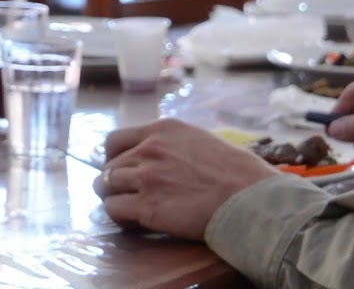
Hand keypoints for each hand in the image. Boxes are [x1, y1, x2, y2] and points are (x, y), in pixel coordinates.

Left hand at [93, 118, 277, 239]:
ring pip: (103, 186)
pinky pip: (113, 209)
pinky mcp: (147, 206)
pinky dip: (119, 217)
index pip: (115, 139)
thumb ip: (174, 145)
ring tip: (131, 210)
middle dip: (115, 182)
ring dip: (114, 199)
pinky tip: (135, 223)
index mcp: (163, 130)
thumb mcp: (202, 140)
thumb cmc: (239, 172)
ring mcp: (146, 177)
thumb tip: (166, 158)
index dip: (113, 157)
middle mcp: (149, 149)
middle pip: (108, 166)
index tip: (122, 170)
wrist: (250, 198)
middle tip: (130, 195)